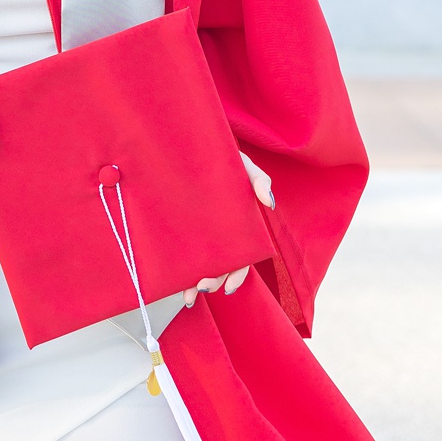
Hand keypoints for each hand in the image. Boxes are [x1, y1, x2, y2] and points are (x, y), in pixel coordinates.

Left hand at [182, 152, 273, 307]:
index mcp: (239, 229)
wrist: (194, 146)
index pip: (241, 260)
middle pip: (220, 268)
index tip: (228, 288)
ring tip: (189, 294)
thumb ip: (260, 180)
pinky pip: (180, 253)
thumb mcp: (245, 166)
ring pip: (201, 266)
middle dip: (213, 283)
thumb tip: (269, 202)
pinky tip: (173, 283)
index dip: (236, 276)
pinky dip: (178, 272)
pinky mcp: (181, 229)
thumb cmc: (225, 159)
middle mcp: (220, 237)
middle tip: (202, 287)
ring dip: (195, 285)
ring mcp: (200, 234)